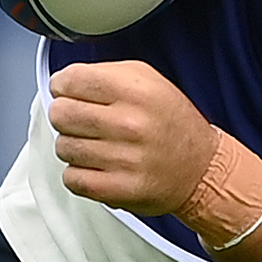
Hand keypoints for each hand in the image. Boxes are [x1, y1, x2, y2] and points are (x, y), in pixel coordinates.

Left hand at [45, 61, 214, 213]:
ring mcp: (125, 159)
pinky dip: (78, 174)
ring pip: (63, 147)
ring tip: (96, 146)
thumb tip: (64, 82)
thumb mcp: (150, 80)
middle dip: (65, 116)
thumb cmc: (171, 124)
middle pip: (60, 113)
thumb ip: (106, 73)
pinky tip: (97, 167)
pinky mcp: (119, 189)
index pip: (71, 80)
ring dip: (74, 147)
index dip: (63, 85)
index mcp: (137, 91)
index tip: (69, 92)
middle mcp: (131, 123)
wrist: (200, 169)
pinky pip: (71, 178)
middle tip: (82, 121)